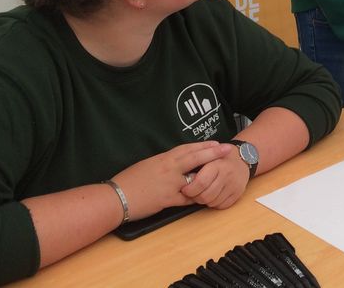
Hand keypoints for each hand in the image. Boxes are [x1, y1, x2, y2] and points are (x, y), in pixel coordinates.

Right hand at [111, 141, 232, 219]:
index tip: (215, 143)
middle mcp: (169, 168)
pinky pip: (187, 197)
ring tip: (222, 171)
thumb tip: (172, 163)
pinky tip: (206, 195)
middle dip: (213, 153)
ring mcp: (170, 184)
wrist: (116, 197)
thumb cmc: (128, 181)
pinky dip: (196, 196)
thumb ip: (162, 164)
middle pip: (195, 157)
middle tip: (228, 149)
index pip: (186, 148)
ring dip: (209, 175)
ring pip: (195, 177)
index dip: (202, 145)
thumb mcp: (146, 166)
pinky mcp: (168, 199)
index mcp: (163, 159)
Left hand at [183, 148, 249, 208]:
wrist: (243, 157)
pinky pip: (222, 205)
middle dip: (196, 197)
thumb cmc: (221, 157)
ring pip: (213, 203)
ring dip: (205, 201)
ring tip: (203, 193)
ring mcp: (234, 185)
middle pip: (206, 196)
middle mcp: (227, 175)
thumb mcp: (208, 155)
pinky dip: (215, 203)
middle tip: (193, 194)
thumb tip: (182, 178)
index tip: (185, 189)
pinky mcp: (238, 193)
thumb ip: (196, 165)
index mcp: (218, 164)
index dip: (190, 189)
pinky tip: (213, 195)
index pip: (200, 183)